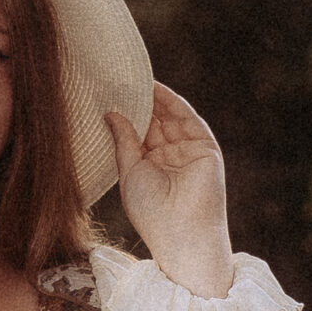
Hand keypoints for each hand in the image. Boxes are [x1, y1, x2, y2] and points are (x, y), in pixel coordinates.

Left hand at [106, 83, 235, 298]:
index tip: (106, 93)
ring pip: (170, 117)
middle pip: (154, 122)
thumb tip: (110, 112)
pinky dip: (172, 102)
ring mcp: (188, 151)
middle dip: (138, 101)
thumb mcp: (129, 171)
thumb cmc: (151, 211)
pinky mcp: (205, 147)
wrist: (182, 233)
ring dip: (153, 98)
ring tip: (132, 77)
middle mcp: (170, 157)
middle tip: (117, 78)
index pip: (137, 133)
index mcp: (150, 167)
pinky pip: (187, 118)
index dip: (125, 114)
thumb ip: (124, 139)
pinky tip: (155, 88)